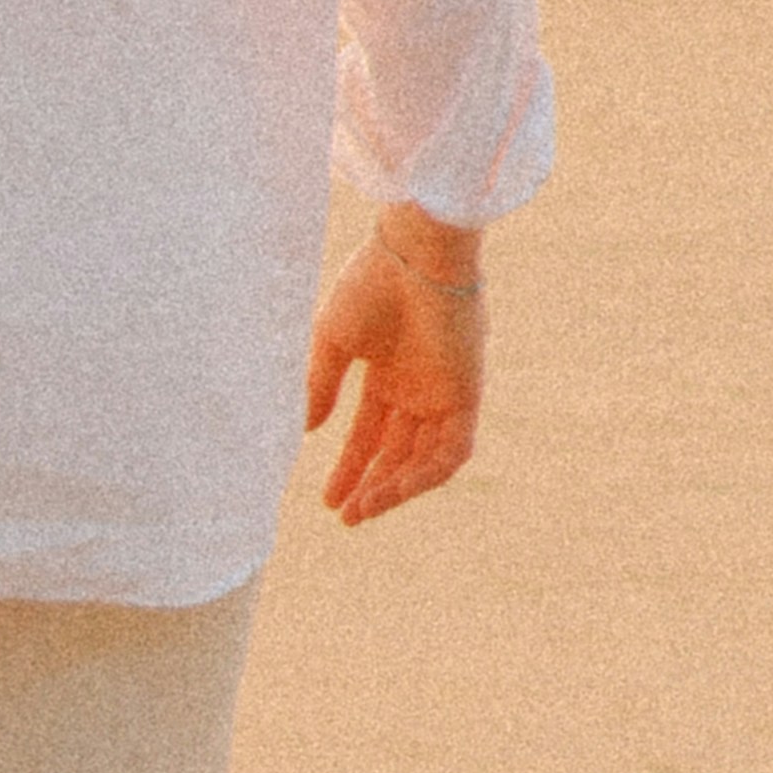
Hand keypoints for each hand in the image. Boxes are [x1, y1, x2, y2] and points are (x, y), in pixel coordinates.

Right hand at [306, 207, 486, 523]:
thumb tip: (306, 430)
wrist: (415, 257)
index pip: (370, 433)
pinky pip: (451, 450)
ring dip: (394, 487)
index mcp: (387, 372)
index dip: (350, 466)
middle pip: (395, 452)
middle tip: (344, 516)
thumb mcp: (334, 342)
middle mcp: (416, 388)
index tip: (328, 499)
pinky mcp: (466, 396)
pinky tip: (393, 490)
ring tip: (361, 510)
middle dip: (370, 486)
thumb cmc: (371, 285)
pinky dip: (424, 474)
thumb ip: (322, 385)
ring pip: (422, 459)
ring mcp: (442, 394)